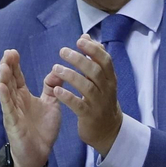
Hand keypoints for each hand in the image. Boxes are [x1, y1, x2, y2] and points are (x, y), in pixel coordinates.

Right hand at [0, 49, 59, 166]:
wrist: (39, 154)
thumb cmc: (42, 130)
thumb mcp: (51, 104)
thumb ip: (53, 87)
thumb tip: (58, 70)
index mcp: (24, 96)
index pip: (17, 77)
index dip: (15, 64)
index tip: (13, 51)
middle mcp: (16, 101)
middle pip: (10, 81)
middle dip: (8, 66)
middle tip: (8, 52)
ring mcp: (13, 111)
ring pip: (6, 91)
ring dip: (4, 78)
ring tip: (4, 64)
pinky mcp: (13, 122)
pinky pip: (8, 108)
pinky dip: (4, 97)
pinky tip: (1, 86)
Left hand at [43, 34, 125, 156]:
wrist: (107, 129)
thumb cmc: (101, 99)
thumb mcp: (102, 79)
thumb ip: (94, 58)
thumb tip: (86, 36)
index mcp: (110, 78)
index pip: (105, 60)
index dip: (93, 49)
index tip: (79, 40)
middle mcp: (106, 89)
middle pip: (94, 71)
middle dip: (79, 59)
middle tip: (63, 51)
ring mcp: (98, 103)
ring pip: (86, 86)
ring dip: (71, 76)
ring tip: (56, 68)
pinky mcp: (89, 116)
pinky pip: (78, 105)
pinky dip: (68, 96)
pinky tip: (57, 90)